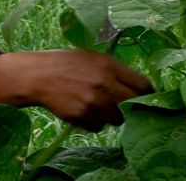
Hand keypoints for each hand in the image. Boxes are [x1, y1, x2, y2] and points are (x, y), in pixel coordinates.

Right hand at [0, 49, 152, 131]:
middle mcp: (104, 83)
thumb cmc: (67, 64)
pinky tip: (81, 110)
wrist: (38, 76)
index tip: (145, 98)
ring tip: (94, 105)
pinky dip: (93, 122)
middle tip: (119, 105)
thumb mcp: (92, 58)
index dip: (147, 94)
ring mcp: (94, 101)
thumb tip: (139, 88)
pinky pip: (98, 126)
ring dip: (109, 116)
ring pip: (116, 119)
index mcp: (109, 65)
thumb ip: (115, 70)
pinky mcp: (83, 115)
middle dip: (129, 107)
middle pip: (133, 105)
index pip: (143, 85)